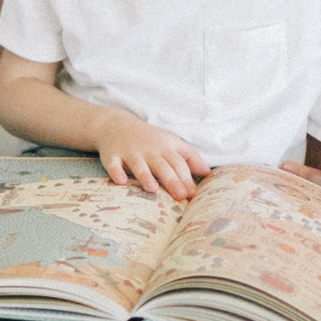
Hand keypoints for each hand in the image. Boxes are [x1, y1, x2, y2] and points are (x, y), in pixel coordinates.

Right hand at [93, 110, 210, 199]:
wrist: (115, 124)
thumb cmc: (149, 139)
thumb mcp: (171, 142)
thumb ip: (190, 158)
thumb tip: (209, 175)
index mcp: (165, 147)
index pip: (178, 162)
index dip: (186, 177)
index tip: (192, 194)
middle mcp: (148, 150)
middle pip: (162, 165)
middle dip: (171, 180)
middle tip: (180, 195)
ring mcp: (129, 152)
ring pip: (138, 164)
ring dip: (145, 175)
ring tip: (152, 188)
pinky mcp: (111, 155)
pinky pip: (113, 164)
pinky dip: (116, 172)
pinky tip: (120, 181)